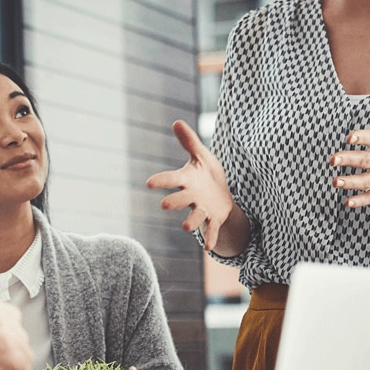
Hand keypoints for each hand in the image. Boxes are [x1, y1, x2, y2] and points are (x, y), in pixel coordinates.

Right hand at [146, 120, 238, 252]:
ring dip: (191, 222)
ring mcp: (202, 208)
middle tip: (164, 205)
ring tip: (186, 227)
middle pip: (180, 200)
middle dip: (174, 202)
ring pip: (195, 216)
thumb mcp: (201, 156)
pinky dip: (210, 238)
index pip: (171, 179)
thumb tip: (176, 121)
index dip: (161, 181)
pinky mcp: (215, 218)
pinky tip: (209, 248)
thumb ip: (189, 141)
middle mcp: (191, 196)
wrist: (221, 195)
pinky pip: (212, 229)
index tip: (149, 183)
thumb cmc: (207, 174)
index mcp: (187, 180)